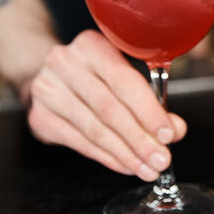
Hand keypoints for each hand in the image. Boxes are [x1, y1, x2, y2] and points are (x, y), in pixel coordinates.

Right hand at [27, 30, 186, 180]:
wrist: (47, 74)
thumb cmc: (94, 74)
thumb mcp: (122, 75)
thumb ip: (150, 100)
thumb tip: (174, 130)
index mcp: (91, 45)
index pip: (124, 82)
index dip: (148, 111)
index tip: (168, 133)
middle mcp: (65, 64)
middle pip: (109, 108)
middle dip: (139, 138)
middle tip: (162, 159)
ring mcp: (48, 91)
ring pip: (94, 129)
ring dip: (126, 153)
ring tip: (147, 168)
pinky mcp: (40, 117)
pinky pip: (80, 143)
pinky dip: (107, 157)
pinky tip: (126, 165)